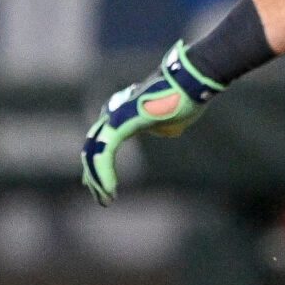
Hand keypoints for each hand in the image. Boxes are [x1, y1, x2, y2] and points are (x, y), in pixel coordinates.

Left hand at [80, 43, 221, 206]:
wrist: (191, 83)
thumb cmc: (184, 99)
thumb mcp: (171, 120)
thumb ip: (160, 126)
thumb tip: (160, 130)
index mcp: (123, 115)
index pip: (102, 143)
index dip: (99, 166)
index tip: (101, 187)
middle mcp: (114, 114)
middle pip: (93, 149)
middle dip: (94, 177)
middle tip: (102, 200)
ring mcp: (115, 117)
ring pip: (95, 153)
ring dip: (97, 180)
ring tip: (106, 200)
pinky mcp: (121, 122)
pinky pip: (106, 152)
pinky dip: (105, 173)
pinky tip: (110, 191)